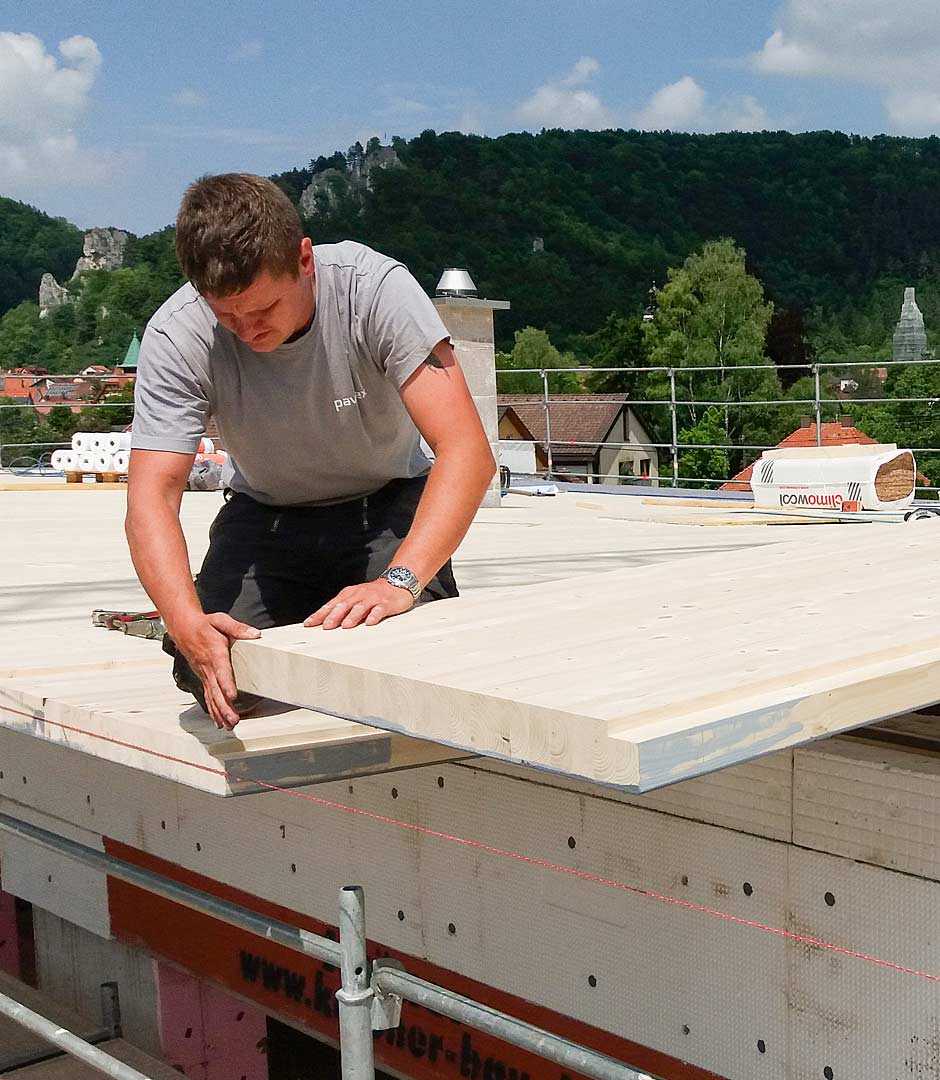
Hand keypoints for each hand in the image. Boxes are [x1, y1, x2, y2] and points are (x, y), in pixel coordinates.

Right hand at [172, 612, 260, 729]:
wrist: (184, 628)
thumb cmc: (204, 625)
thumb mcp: (221, 621)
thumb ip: (238, 628)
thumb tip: (255, 634)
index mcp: (215, 653)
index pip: (221, 670)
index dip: (226, 683)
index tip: (232, 695)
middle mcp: (208, 667)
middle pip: (216, 690)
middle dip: (224, 707)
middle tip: (233, 720)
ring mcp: (204, 674)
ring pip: (211, 697)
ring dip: (219, 713)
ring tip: (229, 726)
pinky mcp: (203, 678)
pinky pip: (208, 696)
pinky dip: (213, 711)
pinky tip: (219, 722)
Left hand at [304, 578, 414, 629]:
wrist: (397, 582)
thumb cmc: (372, 594)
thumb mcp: (355, 598)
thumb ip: (342, 609)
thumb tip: (324, 623)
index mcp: (349, 594)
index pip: (331, 605)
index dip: (320, 614)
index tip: (309, 624)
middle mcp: (359, 595)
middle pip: (344, 605)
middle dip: (334, 616)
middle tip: (326, 626)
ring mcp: (373, 598)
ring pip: (361, 607)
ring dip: (352, 616)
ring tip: (346, 625)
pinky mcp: (386, 603)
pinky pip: (379, 610)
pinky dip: (374, 616)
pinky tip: (369, 623)